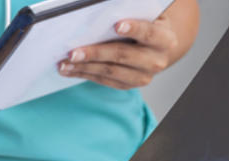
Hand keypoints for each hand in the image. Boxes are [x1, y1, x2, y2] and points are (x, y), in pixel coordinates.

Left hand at [58, 17, 177, 89]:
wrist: (153, 46)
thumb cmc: (143, 23)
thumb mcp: (142, 13)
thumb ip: (128, 9)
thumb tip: (98, 6)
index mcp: (164, 38)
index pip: (149, 33)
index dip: (134, 28)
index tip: (116, 25)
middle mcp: (156, 60)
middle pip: (123, 55)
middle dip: (96, 53)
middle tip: (72, 52)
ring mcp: (143, 76)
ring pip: (110, 72)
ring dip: (84, 67)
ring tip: (64, 63)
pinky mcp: (128, 85)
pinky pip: (104, 81)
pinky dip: (84, 74)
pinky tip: (69, 69)